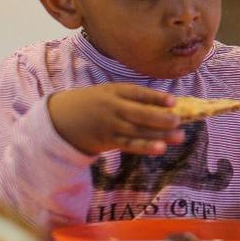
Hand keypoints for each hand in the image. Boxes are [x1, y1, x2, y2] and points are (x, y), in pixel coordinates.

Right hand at [48, 83, 182, 155]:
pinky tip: (160, 148)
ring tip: (179, 137)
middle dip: (160, 118)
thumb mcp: (109, 92)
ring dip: (159, 135)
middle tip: (179, 121)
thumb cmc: (93, 103)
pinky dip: (145, 147)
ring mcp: (109, 126)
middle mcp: (112, 108)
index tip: (174, 102)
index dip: (156, 97)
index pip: (138, 93)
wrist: (60, 118)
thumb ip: (132, 97)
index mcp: (114, 91)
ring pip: (137, 131)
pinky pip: (128, 144)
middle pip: (139, 114)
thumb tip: (164, 105)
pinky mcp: (107, 141)